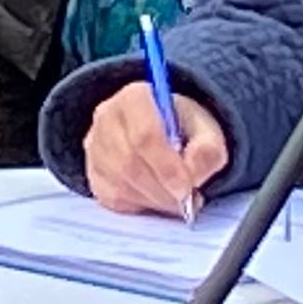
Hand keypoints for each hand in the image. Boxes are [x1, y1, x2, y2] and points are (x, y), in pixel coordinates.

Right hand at [85, 86, 230, 218]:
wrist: (165, 134)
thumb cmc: (184, 129)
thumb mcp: (208, 131)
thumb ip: (208, 149)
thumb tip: (193, 171)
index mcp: (135, 98)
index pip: (144, 135)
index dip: (166, 167)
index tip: (187, 189)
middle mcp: (107, 117)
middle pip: (130, 163)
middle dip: (162, 190)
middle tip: (187, 201)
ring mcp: (95, 145)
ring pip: (121, 184)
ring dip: (154, 200)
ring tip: (177, 200)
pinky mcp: (94, 172)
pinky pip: (113, 198)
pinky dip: (140, 205)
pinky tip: (157, 198)